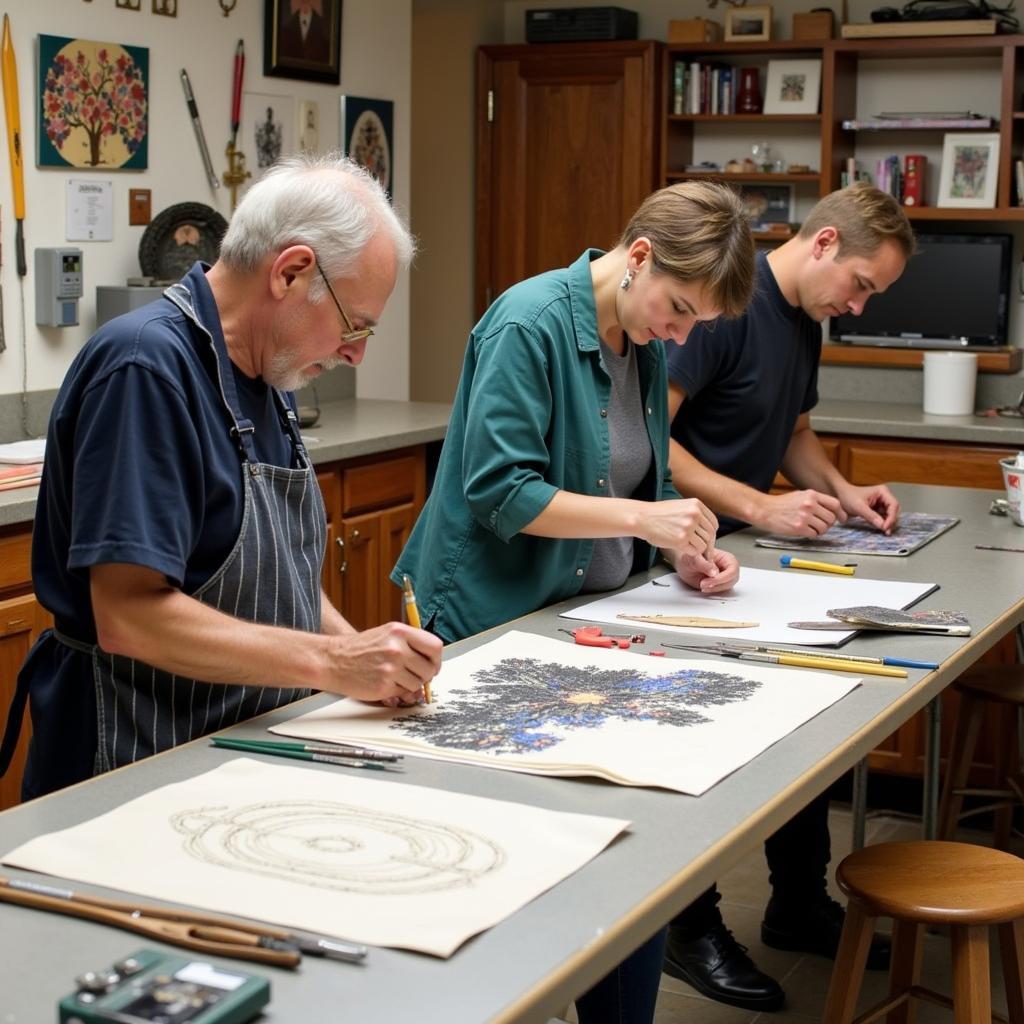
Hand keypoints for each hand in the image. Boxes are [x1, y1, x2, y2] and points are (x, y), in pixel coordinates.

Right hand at [321, 622, 441, 702]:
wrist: (332, 660)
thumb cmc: (360, 649)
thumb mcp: (387, 635)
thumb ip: (410, 645)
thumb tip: (433, 663)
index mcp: (399, 632)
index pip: (435, 646)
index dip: (436, 659)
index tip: (432, 664)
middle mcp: (397, 648)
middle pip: (429, 668)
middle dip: (425, 675)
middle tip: (414, 674)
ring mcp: (390, 667)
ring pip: (418, 683)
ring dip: (410, 684)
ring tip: (394, 676)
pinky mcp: (383, 685)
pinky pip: (404, 693)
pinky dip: (398, 691)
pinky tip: (385, 682)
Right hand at [638, 498, 717, 556]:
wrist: (642, 518)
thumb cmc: (658, 513)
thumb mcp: (680, 506)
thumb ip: (695, 513)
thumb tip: (707, 527)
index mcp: (696, 505)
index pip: (713, 523)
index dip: (710, 533)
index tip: (706, 538)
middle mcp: (694, 514)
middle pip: (710, 534)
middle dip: (705, 542)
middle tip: (698, 546)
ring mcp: (688, 527)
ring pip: (703, 544)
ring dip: (697, 548)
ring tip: (687, 545)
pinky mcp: (681, 539)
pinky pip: (694, 551)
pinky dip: (690, 552)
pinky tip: (682, 547)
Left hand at [674, 547, 739, 593]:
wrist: (685, 564)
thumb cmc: (691, 557)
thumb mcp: (694, 558)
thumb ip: (704, 564)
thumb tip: (714, 572)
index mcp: (725, 558)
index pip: (732, 569)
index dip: (722, 577)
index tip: (710, 581)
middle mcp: (727, 567)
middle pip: (732, 579)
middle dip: (718, 584)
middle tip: (704, 584)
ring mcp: (724, 577)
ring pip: (727, 587)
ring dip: (715, 588)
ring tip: (702, 585)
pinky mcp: (719, 584)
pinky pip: (721, 591)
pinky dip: (713, 591)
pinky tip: (704, 587)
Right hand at [754, 489, 844, 537]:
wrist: (764, 510)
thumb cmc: (781, 504)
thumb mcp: (800, 495)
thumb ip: (816, 500)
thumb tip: (831, 510)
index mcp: (811, 495)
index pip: (835, 504)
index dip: (840, 513)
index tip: (841, 518)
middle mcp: (809, 504)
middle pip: (831, 518)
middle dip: (828, 524)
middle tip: (821, 525)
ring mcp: (804, 516)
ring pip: (824, 528)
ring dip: (820, 531)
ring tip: (812, 528)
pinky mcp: (799, 528)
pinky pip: (814, 534)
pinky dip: (812, 535)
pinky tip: (805, 532)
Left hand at [837, 483, 900, 533]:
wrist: (840, 495)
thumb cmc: (848, 497)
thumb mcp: (859, 507)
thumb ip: (871, 516)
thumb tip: (883, 527)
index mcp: (882, 492)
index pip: (893, 505)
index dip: (891, 517)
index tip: (885, 527)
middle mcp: (884, 496)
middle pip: (893, 510)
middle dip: (891, 521)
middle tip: (887, 532)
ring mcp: (881, 503)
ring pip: (889, 515)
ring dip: (888, 523)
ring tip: (885, 532)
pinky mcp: (877, 509)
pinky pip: (883, 517)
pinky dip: (883, 523)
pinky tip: (881, 529)